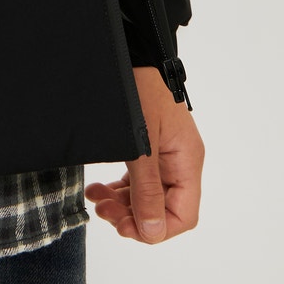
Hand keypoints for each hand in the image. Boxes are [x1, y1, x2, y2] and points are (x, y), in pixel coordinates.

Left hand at [84, 65, 203, 243]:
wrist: (130, 52)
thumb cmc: (138, 88)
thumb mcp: (140, 142)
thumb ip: (147, 188)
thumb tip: (151, 231)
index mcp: (186, 160)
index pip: (183, 215)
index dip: (156, 229)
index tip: (125, 227)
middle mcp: (180, 160)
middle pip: (164, 209)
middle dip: (134, 217)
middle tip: (104, 212)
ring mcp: (165, 154)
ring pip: (149, 196)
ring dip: (123, 204)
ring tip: (97, 200)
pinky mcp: (149, 146)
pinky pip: (139, 180)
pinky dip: (120, 189)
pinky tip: (99, 189)